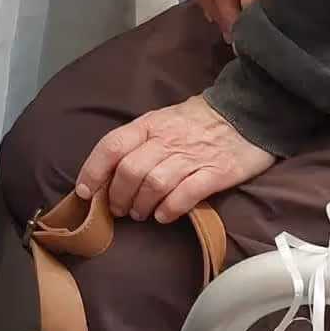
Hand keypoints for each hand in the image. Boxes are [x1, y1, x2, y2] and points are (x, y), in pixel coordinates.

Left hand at [76, 93, 273, 222]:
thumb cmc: (198, 120)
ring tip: (140, 214)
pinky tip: (164, 216)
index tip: (84, 191)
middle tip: (118, 210)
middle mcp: (165, 139)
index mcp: (148, 124)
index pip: (111, 145)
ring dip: (141, 203)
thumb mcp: (163, 120)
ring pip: (154, 183)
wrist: (245, 114)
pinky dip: (171, 208)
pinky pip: (187, 193)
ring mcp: (191, 156)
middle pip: (130, 169)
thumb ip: (141, 140)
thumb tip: (114, 168)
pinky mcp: (216, 173)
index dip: (93, 169)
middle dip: (118, 194)